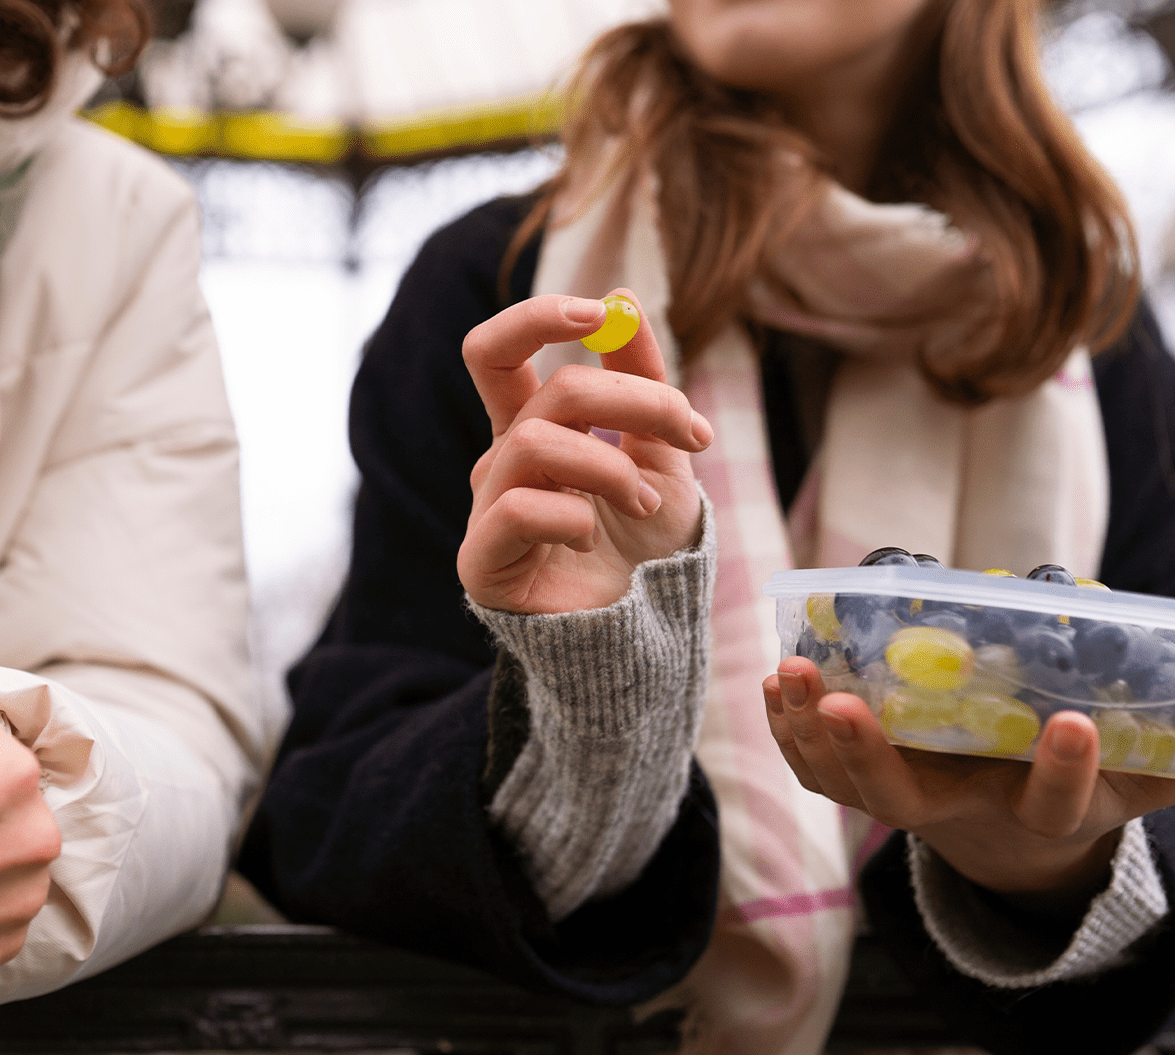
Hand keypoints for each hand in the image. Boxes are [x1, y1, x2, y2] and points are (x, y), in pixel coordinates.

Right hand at [459, 291, 712, 613]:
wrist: (648, 637)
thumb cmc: (647, 551)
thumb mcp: (661, 453)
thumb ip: (639, 380)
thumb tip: (625, 299)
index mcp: (532, 430)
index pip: (496, 352)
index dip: (537, 318)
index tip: (602, 313)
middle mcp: (500, 465)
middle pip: (548, 393)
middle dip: (634, 400)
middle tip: (692, 433)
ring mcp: (486, 513)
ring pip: (535, 444)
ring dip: (610, 466)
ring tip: (647, 502)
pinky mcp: (482, 563)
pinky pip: (516, 510)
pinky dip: (570, 515)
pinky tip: (591, 539)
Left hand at [763, 656, 1174, 917]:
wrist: (1013, 830)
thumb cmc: (1076, 785)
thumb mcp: (1134, 779)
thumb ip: (1168, 751)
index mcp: (1038, 812)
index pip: (1053, 803)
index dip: (1065, 771)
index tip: (1075, 725)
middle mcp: (961, 813)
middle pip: (903, 801)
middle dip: (869, 754)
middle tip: (845, 704)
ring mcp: (906, 800)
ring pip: (846, 784)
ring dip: (811, 732)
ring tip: (792, 673)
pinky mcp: (866, 782)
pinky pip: (816, 768)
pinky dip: (791, 730)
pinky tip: (778, 683)